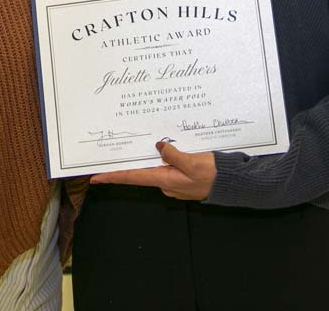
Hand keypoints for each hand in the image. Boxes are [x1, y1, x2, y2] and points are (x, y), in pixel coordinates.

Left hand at [89, 140, 216, 200]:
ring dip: (147, 158)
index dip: (113, 177)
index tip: (96, 177)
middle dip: (128, 163)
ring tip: (139, 144)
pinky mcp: (183, 178)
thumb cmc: (214, 174)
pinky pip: (168, 167)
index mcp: (165, 180)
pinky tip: (165, 147)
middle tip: (114, 152)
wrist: (232, 185)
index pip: (132, 178)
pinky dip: (164, 158)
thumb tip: (158, 146)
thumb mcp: (192, 161)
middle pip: (141, 173)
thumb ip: (172, 154)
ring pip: (155, 168)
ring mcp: (175, 182)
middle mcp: (166, 183)